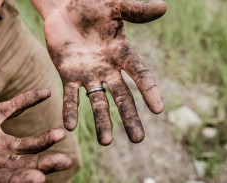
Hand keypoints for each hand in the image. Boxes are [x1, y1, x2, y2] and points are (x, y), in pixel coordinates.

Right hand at [0, 78, 70, 182]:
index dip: (16, 180)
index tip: (38, 179)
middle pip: (17, 164)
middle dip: (40, 164)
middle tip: (65, 162)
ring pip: (20, 142)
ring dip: (41, 139)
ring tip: (61, 134)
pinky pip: (13, 108)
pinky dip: (28, 100)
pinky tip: (45, 93)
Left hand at [43, 0, 165, 144]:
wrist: (64, 9)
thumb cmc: (90, 5)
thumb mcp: (114, 6)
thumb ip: (135, 10)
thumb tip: (163, 7)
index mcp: (122, 53)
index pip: (140, 74)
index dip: (150, 90)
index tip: (159, 109)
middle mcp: (108, 69)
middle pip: (122, 96)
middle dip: (129, 117)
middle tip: (138, 140)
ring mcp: (88, 74)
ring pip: (97, 101)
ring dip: (101, 121)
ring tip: (105, 142)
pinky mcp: (68, 75)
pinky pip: (70, 96)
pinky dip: (70, 110)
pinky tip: (70, 126)